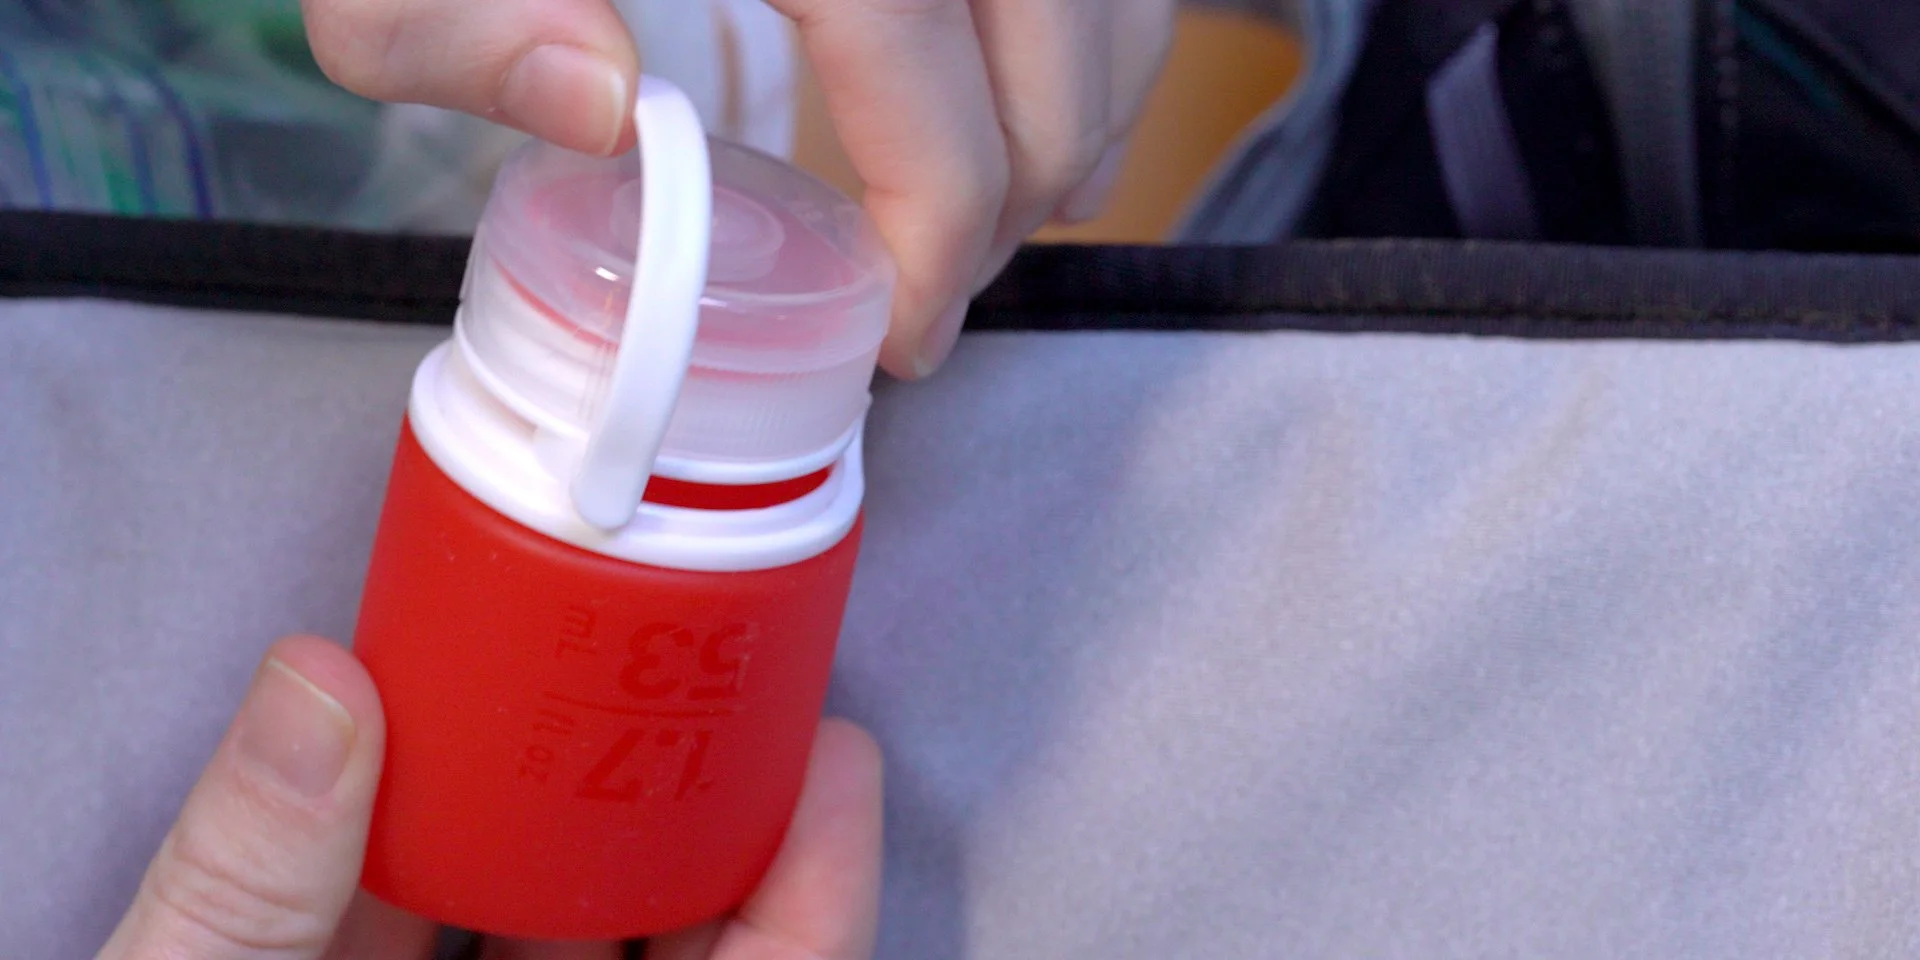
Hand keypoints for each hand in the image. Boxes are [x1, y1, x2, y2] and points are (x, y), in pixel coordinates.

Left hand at [96, 636, 884, 959]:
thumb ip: (249, 875)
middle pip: (581, 877)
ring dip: (760, 831)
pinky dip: (797, 919)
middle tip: (719, 657)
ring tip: (799, 721)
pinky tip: (827, 825)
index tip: (562, 631)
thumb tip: (314, 680)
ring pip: (685, 944)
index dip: (505, 724)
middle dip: (660, 770)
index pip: (430, 828)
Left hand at [297, 0, 1176, 377]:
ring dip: (1081, 111)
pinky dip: (1097, 26)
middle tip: (943, 294)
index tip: (906, 325)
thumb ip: (449, 19)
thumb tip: (606, 116)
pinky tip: (1046, 86)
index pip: (923, 67)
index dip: (942, 219)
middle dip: (1022, 196)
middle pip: (1053, 33)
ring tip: (1008, 217)